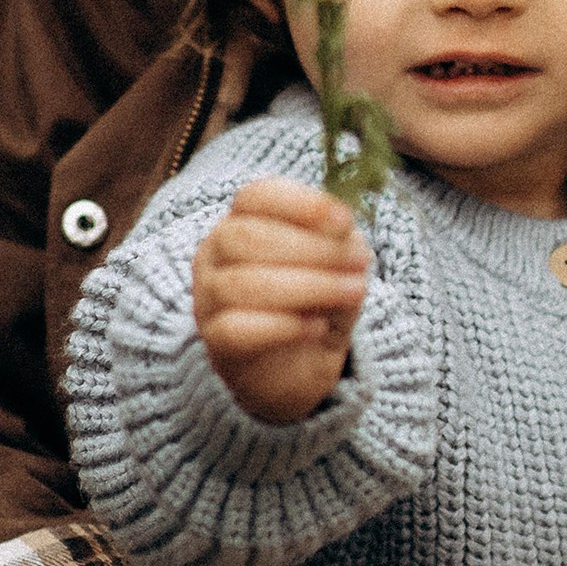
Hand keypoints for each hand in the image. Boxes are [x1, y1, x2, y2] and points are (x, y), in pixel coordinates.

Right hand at [193, 176, 370, 424]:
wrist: (298, 367)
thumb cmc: (314, 302)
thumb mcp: (337, 265)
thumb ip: (338, 243)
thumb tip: (343, 231)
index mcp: (242, 221)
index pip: (255, 197)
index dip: (300, 205)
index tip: (344, 221)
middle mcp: (215, 253)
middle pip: (245, 237)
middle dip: (310, 248)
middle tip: (358, 262)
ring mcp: (208, 297)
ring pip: (242, 284)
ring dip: (307, 286)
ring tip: (351, 293)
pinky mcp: (215, 341)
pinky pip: (237, 329)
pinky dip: (283, 326)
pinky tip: (317, 327)